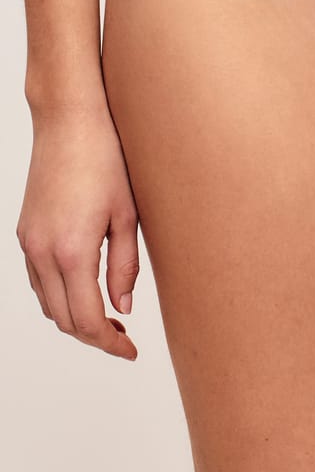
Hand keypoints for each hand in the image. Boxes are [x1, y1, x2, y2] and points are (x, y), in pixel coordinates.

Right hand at [16, 102, 139, 360]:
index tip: (131, 351)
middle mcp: (42, 252)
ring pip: (46, 301)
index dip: (109, 343)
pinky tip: (85, 288)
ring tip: (110, 316)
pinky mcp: (26, 230)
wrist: (71, 120)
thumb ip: (125, 267)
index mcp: (72, 252)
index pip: (86, 320)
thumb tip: (122, 307)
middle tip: (125, 339)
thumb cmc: (108, 159)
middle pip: (62, 318)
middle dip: (93, 335)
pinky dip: (59, 295)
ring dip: (74, 317)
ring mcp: (29, 241)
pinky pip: (37, 279)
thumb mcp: (128, 215)